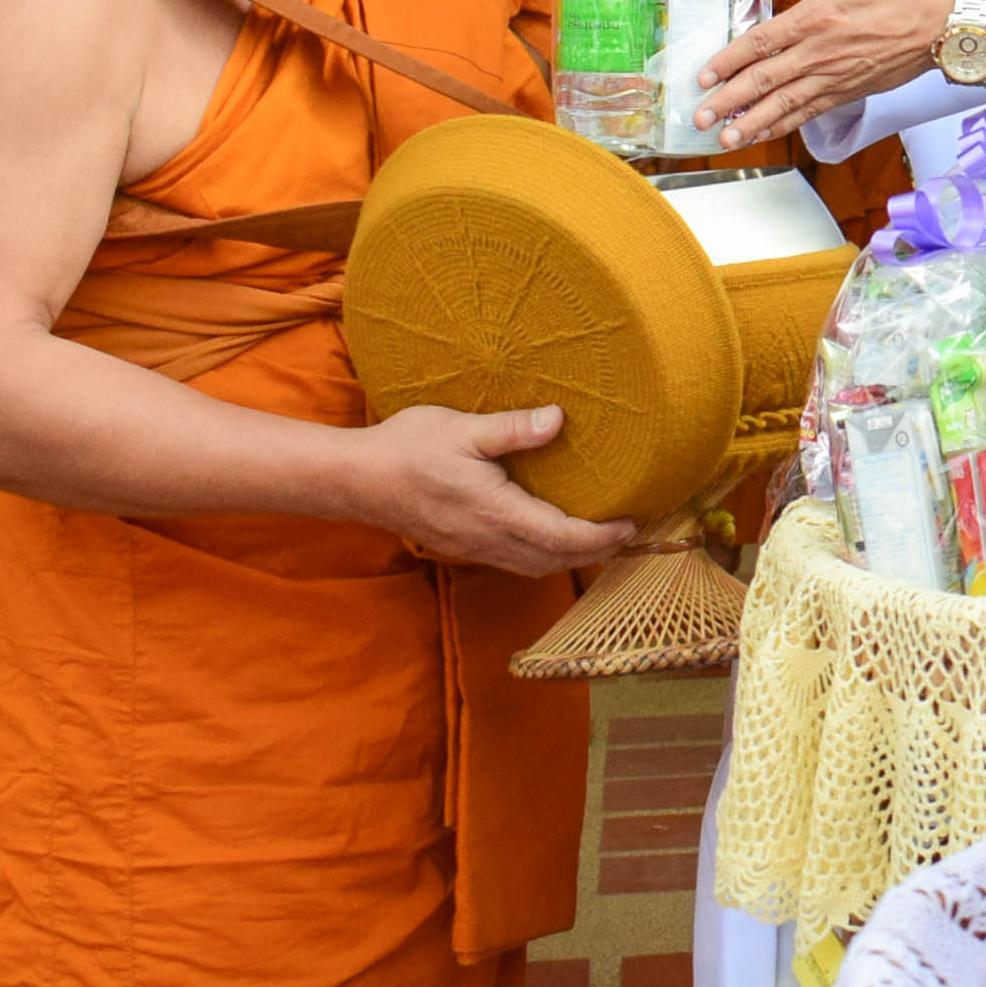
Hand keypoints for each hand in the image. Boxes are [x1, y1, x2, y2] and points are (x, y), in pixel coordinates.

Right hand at [354, 403, 635, 575]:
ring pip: (532, 566)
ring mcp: (472, 548)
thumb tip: (558, 420)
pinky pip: (512, 562)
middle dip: (593, 552)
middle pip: (553, 560)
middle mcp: (487, 539)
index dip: (600, 537)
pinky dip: (540, 555)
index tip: (630, 524)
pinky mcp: (459, 547)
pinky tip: (547, 535)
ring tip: (595, 537)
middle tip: (624, 532)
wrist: (355, 480)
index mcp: (494, 512)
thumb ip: (512, 429)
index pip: (561, 537)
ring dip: (567, 557)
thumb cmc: (406, 449)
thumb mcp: (461, 428)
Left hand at [691, 0, 959, 149]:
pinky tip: (765, 133)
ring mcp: (836, 77)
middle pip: (766, 81)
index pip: (761, 43)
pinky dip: (786, 125)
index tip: (704, 76)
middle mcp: (821, 53)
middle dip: (730, 101)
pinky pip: (811, 112)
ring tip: (725, 139)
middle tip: (700, 117)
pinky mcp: (850, 91)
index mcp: (817, 17)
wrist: (946, 23)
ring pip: (786, 105)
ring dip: (753, 123)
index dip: (729, 61)